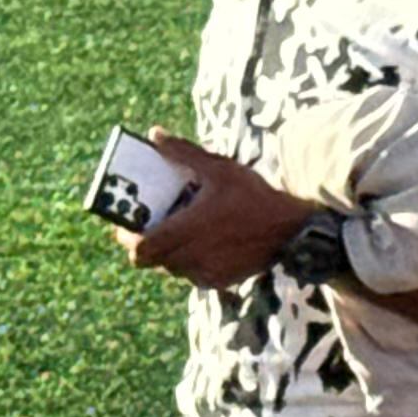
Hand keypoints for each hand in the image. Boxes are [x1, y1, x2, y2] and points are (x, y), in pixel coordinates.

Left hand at [116, 133, 315, 288]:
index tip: (126, 225)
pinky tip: (202, 242)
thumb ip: (182, 153)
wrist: (291, 230)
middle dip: (147, 244)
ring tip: (180, 230)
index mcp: (188, 230)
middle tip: (150, 225)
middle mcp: (192, 257)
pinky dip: (189, 261)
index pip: (141, 250)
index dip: (127, 240)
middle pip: (151, 261)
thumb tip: (155, 134)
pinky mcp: (217, 282)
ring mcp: (205, 273)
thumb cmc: (253, 196)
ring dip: (168, 252)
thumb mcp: (218, 168)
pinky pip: (191, 274)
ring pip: (171, 268)